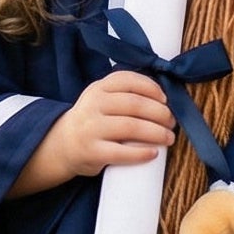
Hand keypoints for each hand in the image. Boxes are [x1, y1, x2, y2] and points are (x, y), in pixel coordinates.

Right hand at [12, 71, 174, 195]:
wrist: (62, 145)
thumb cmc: (92, 121)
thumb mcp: (100, 99)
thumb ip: (124, 93)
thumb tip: (164, 99)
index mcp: (98, 88)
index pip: (128, 80)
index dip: (151, 88)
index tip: (165, 99)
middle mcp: (93, 105)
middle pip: (135, 104)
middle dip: (160, 113)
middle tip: (172, 122)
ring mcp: (91, 129)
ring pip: (131, 127)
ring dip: (156, 133)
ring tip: (168, 138)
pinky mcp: (92, 152)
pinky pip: (121, 152)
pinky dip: (141, 153)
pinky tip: (153, 153)